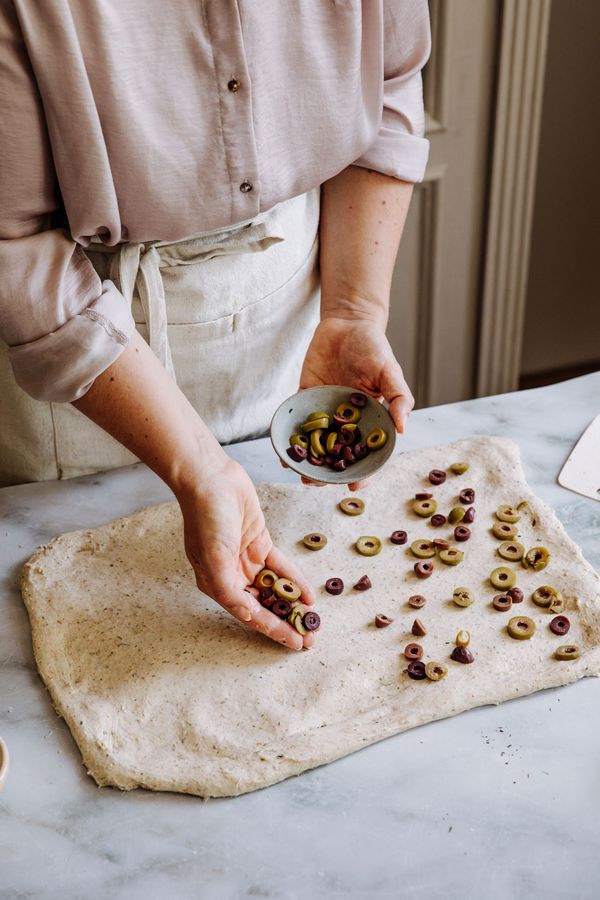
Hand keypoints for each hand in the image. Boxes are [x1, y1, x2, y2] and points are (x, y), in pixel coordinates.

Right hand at [175, 455, 316, 649]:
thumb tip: (249, 616)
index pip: (249, 615)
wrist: (211, 478)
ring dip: (293, 604)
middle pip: (264, 606)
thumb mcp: (214, 558)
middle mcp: (231, 576)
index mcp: (216, 584)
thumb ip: (229, 590)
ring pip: (274, 590)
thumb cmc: (206, 517)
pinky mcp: (259, 543)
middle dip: (287, 622)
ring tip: (314, 620)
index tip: (295, 644)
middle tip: (310, 638)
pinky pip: (280, 568)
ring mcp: (246, 560)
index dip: (274, 631)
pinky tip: (309, 595)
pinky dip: (295, 581)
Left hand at [298, 316, 413, 488]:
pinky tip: (282, 449)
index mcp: (370, 420)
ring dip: (306, 460)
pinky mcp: (306, 399)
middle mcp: (347, 421)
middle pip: (338, 455)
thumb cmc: (374, 348)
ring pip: (316, 443)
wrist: (347, 323)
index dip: (362, 472)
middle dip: (326, 473)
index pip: (368, 454)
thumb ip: (399, 399)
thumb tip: (403, 429)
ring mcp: (325, 412)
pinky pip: (296, 422)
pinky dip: (289, 436)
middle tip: (314, 483)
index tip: (352, 486)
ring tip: (296, 472)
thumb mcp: (391, 372)